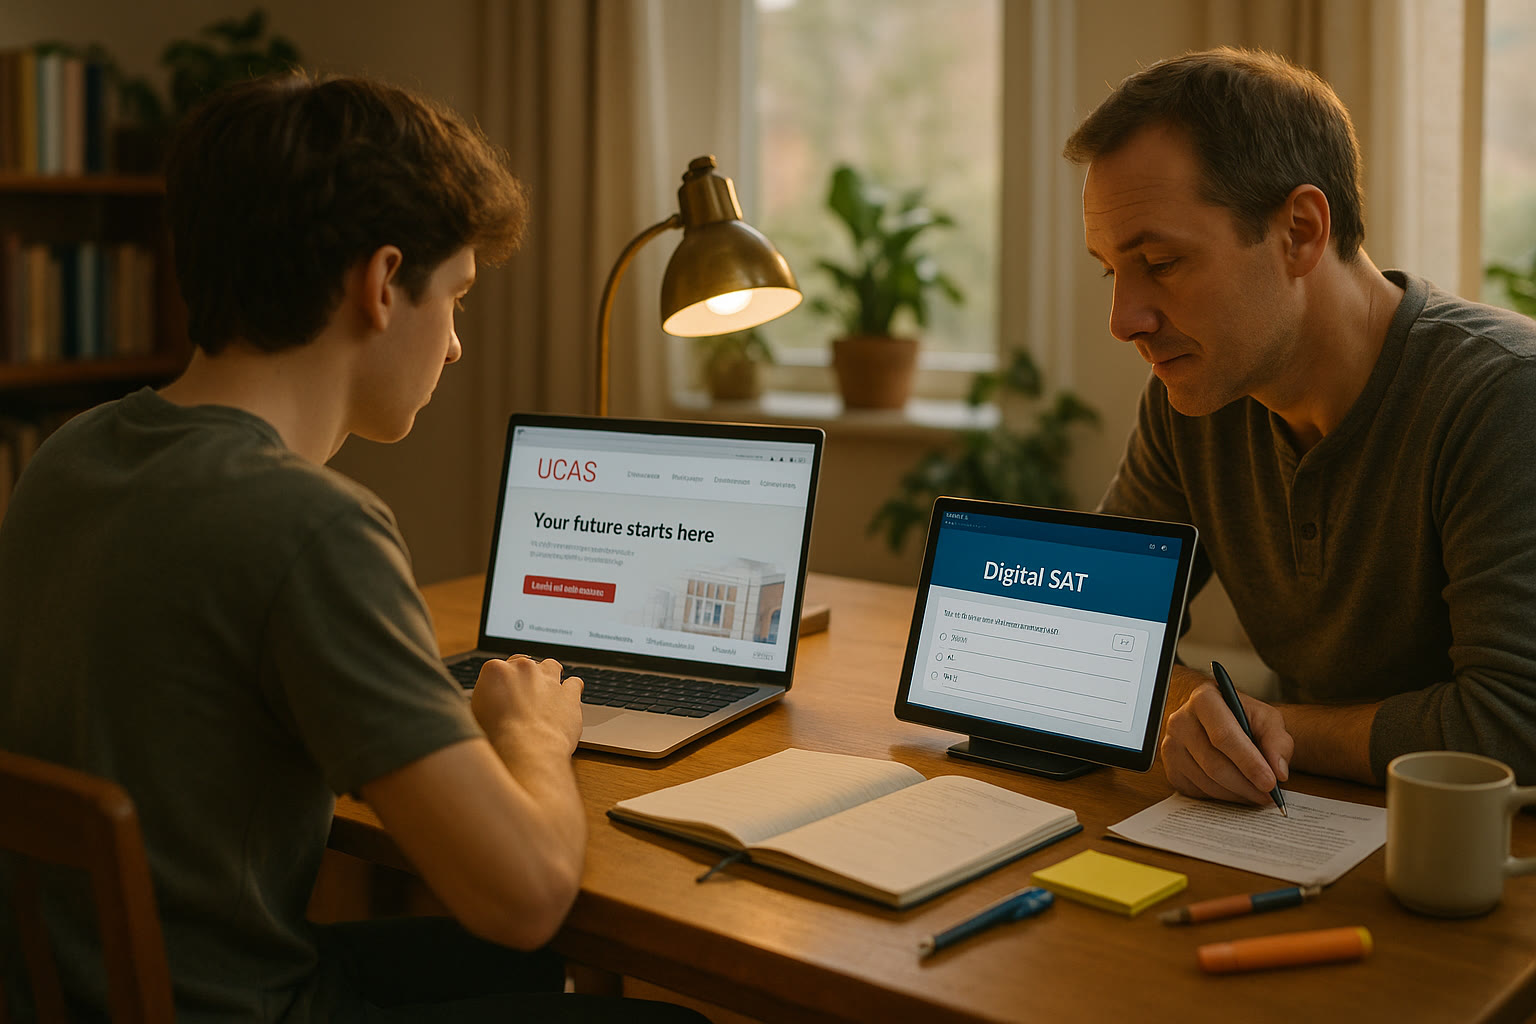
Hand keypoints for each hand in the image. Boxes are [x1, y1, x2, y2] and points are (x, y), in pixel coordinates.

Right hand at [470, 654, 583, 757]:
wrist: (528, 750)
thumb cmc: (498, 738)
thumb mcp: (475, 715)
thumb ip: (483, 699)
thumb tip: (487, 700)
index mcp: (496, 670)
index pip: (498, 668)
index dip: (502, 682)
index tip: (503, 693)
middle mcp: (523, 669)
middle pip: (524, 665)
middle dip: (524, 678)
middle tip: (522, 698)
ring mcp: (548, 678)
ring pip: (551, 666)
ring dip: (548, 676)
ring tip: (546, 692)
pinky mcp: (569, 692)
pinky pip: (575, 682)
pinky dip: (572, 689)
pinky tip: (567, 698)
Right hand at [1160, 678, 1292, 804]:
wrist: (1218, 720)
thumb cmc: (1242, 717)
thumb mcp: (1266, 719)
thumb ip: (1277, 741)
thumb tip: (1278, 772)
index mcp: (1204, 699)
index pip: (1224, 736)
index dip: (1249, 762)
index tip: (1270, 782)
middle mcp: (1180, 721)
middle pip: (1213, 763)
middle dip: (1245, 785)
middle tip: (1268, 795)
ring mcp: (1171, 746)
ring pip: (1206, 781)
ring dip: (1236, 794)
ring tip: (1256, 794)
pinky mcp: (1170, 768)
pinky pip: (1197, 792)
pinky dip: (1222, 797)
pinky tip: (1236, 790)